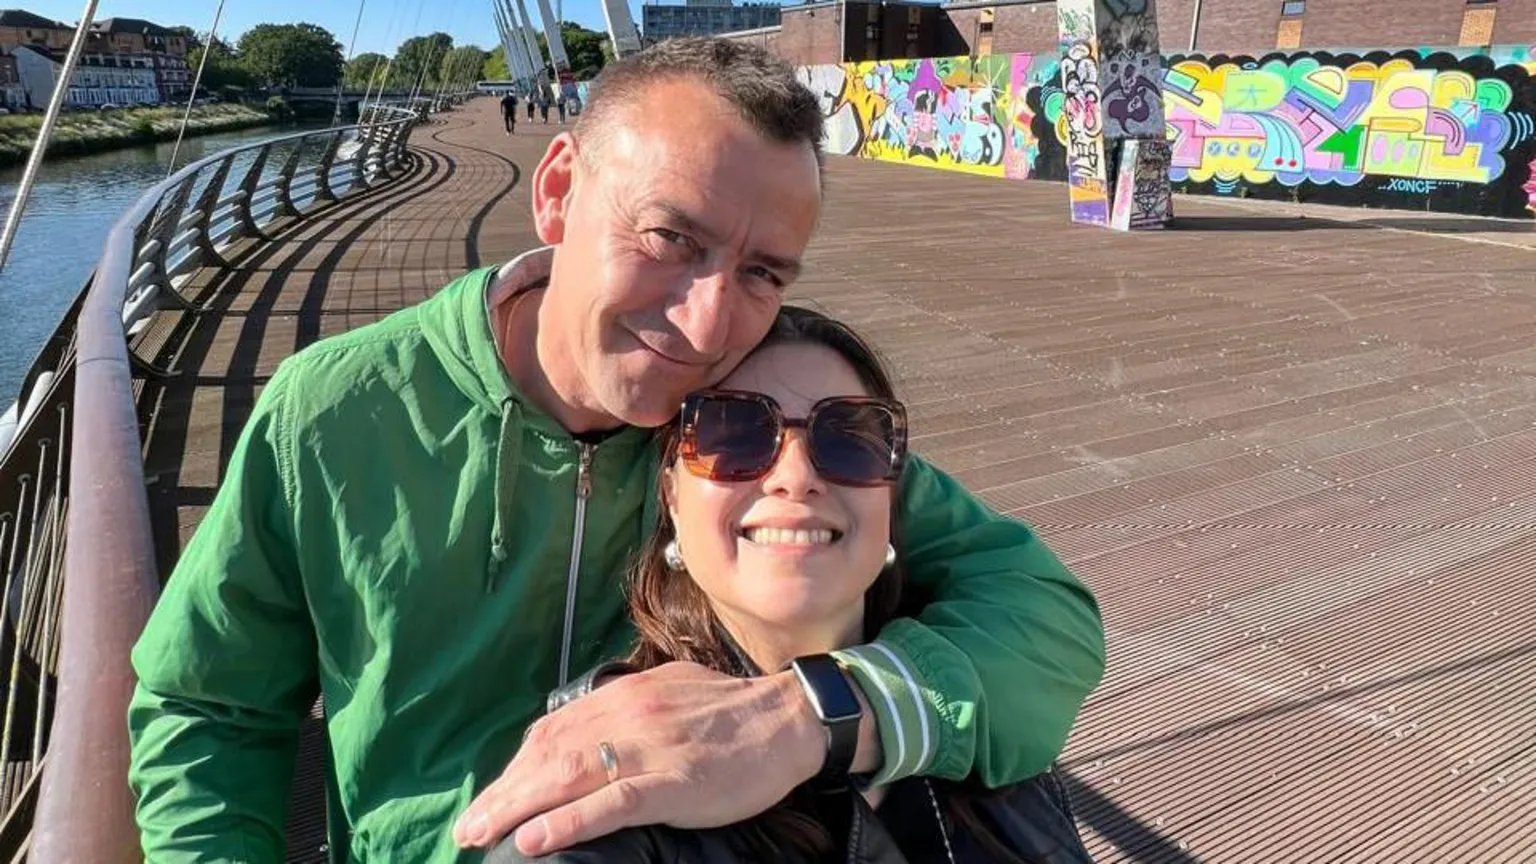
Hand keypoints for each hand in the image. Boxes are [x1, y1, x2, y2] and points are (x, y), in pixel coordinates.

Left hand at [452, 661, 825, 855]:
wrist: (788, 718)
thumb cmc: (731, 712)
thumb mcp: (669, 693)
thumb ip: (628, 708)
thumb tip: (592, 726)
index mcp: (623, 697)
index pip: (552, 732)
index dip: (515, 767)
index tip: (491, 796)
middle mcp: (626, 717)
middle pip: (547, 756)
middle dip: (502, 794)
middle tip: (467, 827)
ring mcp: (648, 750)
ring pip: (566, 777)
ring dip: (516, 808)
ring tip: (481, 833)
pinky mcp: (673, 783)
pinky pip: (610, 803)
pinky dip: (567, 821)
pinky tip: (534, 839)